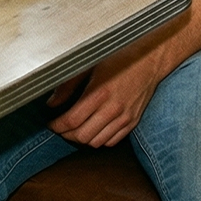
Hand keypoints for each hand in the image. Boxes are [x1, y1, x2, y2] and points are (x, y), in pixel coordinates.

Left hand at [46, 47, 167, 147]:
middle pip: (82, 136)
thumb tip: (52, 102)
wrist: (149, 60)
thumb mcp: (90, 65)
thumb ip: (68, 85)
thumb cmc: (119, 58)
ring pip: (96, 142)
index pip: (72, 120)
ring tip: (74, 130)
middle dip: (66, 134)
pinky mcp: (133, 122)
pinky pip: (112, 141)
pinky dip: (99, 140)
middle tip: (59, 127)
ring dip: (82, 139)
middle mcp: (113, 108)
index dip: (57, 125)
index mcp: (100, 92)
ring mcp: (125, 117)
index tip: (51, 123)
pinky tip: (93, 130)